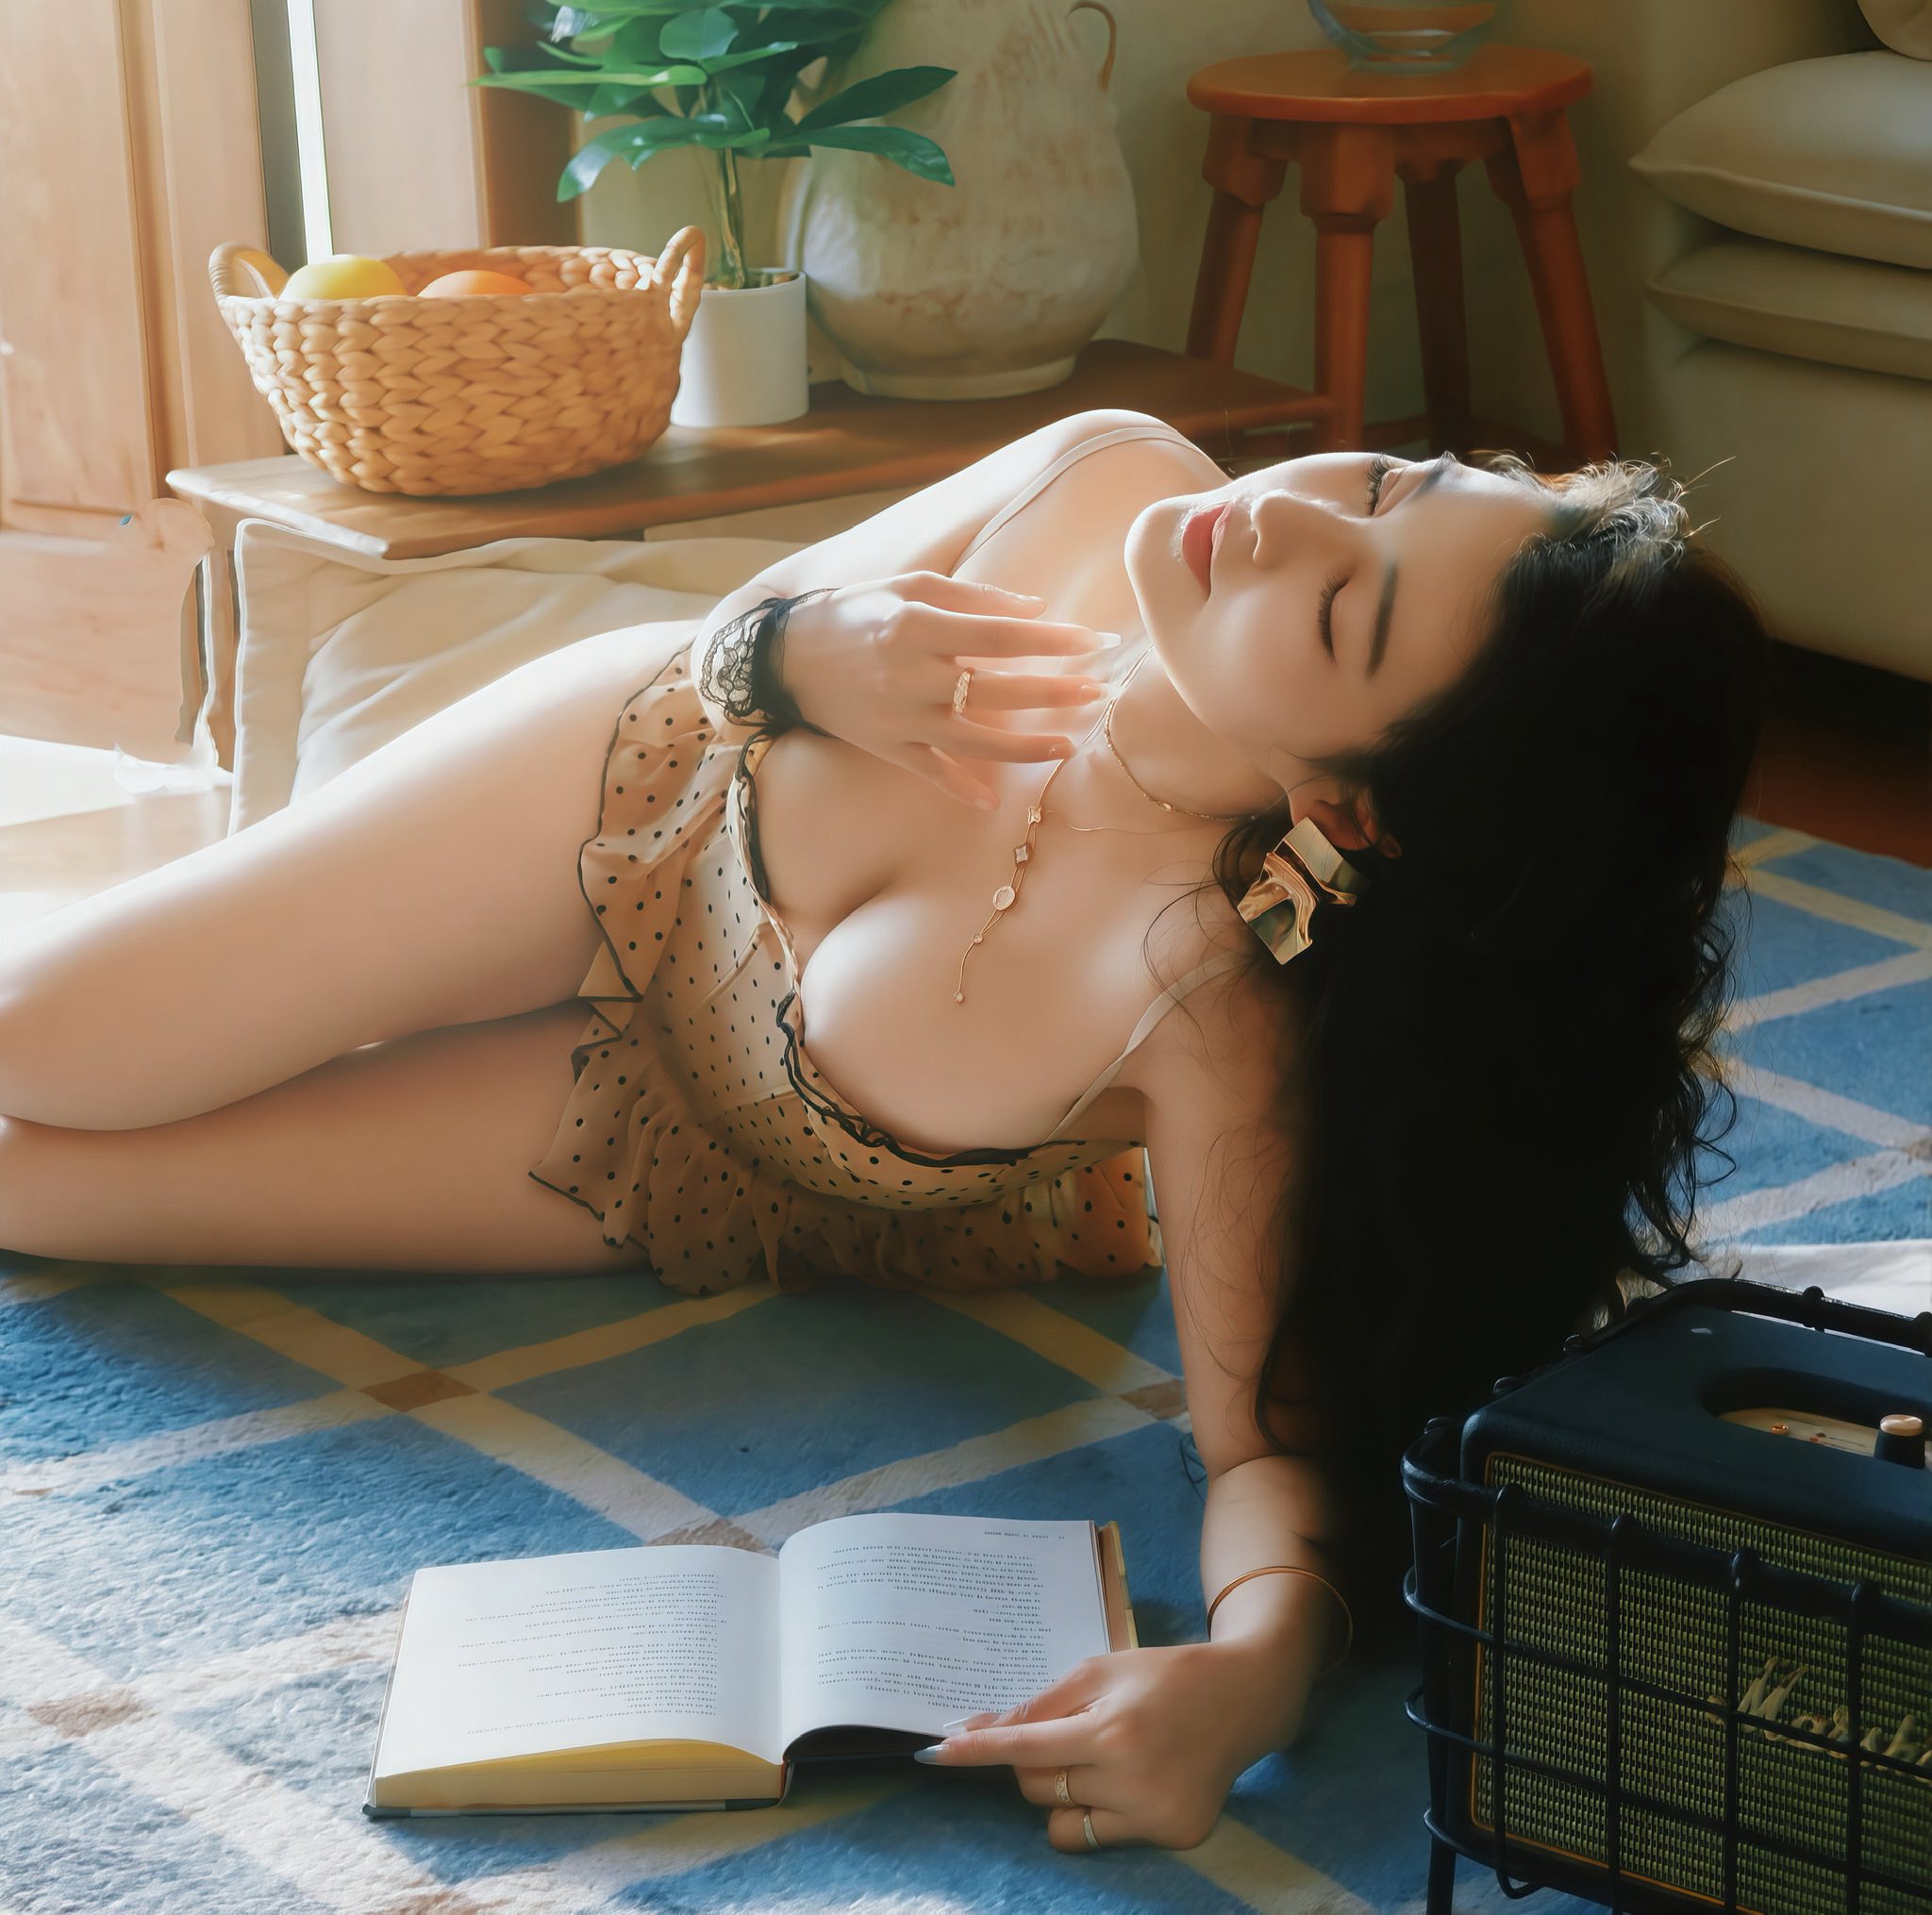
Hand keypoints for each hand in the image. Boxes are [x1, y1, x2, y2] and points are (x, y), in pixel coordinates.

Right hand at [776, 571, 1121, 810]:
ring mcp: (899, 716)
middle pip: (998, 688)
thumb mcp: (910, 587)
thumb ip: (973, 597)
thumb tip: (1036, 607)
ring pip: (974, 739)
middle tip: (1099, 691)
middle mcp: (912, 674)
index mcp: (920, 625)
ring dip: (1026, 745)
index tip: (1094, 641)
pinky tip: (993, 800)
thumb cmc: (855, 611)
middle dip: (1054, 691)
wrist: (786, 656)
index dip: (1053, 640)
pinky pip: (929, 772)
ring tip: (1068, 745)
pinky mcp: (885, 746)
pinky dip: (959, 787)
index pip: (1002, 636)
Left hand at [913, 1640, 1309, 1852]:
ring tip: (1101, 1760)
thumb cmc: (1163, 1675)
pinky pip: (1102, 1837)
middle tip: (1065, 1733)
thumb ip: (1043, 1704)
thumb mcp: (1100, 1671)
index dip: (977, 1752)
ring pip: (1063, 1822)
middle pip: (1038, 1787)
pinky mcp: (1174, 1839)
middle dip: (1034, 1761)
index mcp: (1112, 1730)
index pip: (1026, 1747)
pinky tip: (1134, 1781)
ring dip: (1063, 1792)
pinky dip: (1100, 1811)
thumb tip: (984, 1730)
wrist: (1244, 1699)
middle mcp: (1132, 1782)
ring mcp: (1154, 1819)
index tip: (934, 1755)